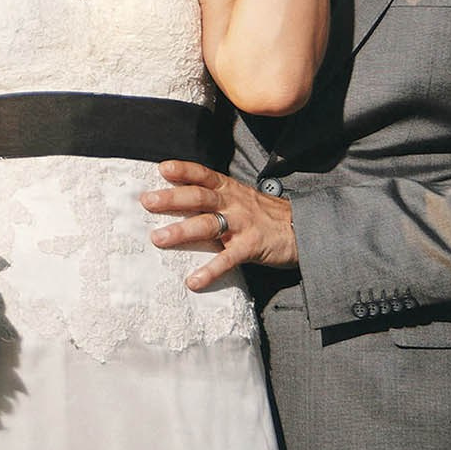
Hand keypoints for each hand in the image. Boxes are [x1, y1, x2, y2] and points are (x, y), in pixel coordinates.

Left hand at [143, 161, 297, 290]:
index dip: (185, 170)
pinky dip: (210, 270)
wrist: (303, 229)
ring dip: (182, 232)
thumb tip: (179, 199)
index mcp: (230, 190)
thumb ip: (216, 198)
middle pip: (200, 197)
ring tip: (158, 239)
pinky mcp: (252, 247)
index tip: (162, 168)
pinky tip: (194, 281)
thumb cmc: (265, 215)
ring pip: (208, 224)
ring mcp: (243, 224)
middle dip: (172, 198)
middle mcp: (234, 203)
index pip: (204, 175)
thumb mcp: (241, 198)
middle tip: (147, 201)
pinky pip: (228, 259)